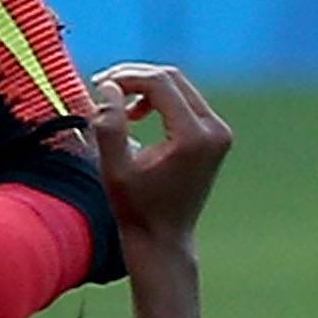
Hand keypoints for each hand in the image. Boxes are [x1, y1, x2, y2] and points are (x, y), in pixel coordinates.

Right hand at [87, 62, 229, 258]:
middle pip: (172, 79)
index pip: (160, 83)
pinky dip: (158, 100)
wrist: (164, 239)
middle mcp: (214, 130)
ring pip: (179, 86)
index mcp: (194, 137)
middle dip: (135, 77)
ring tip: (117, 106)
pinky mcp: (215, 136)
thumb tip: (107, 86)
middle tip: (103, 86)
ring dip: (145, 88)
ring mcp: (219, 132)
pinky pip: (185, 101)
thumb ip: (109, 126)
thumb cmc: (137, 210)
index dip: (126, 77)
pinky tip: (135, 115)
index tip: (98, 84)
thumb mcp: (115, 169)